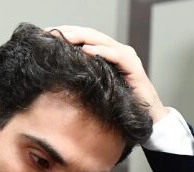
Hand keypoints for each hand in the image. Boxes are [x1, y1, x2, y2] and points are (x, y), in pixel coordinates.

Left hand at [45, 25, 168, 122]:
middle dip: (69, 32)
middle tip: (49, 32)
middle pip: (90, 35)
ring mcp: (127, 57)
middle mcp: (118, 51)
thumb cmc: (122, 104)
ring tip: (64, 37)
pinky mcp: (134, 67)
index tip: (46, 35)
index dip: (66, 34)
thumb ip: (85, 78)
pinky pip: (117, 56)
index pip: (84, 38)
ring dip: (81, 37)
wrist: (148, 117)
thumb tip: (59, 75)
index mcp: (108, 54)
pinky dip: (101, 52)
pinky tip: (86, 51)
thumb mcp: (98, 88)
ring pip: (102, 40)